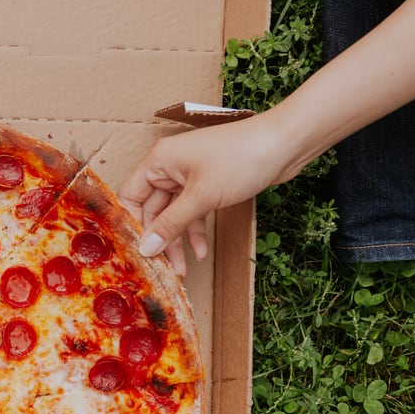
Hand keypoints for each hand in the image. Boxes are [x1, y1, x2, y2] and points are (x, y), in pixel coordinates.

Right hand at [119, 112, 307, 275]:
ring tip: (182, 269)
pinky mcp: (208, 184)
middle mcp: (170, 166)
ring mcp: (190, 175)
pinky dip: (196, 231)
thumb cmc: (241, 158)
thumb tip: (146, 248)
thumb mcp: (202, 196)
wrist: (284, 144)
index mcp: (160, 160)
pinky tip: (202, 251)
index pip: (130, 195)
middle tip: (162, 268)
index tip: (135, 253)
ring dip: (178, 240)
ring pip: (174, 214)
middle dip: (158, 239)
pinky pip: (193, 212)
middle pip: (152, 209)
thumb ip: (171, 224)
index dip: (131, 224)